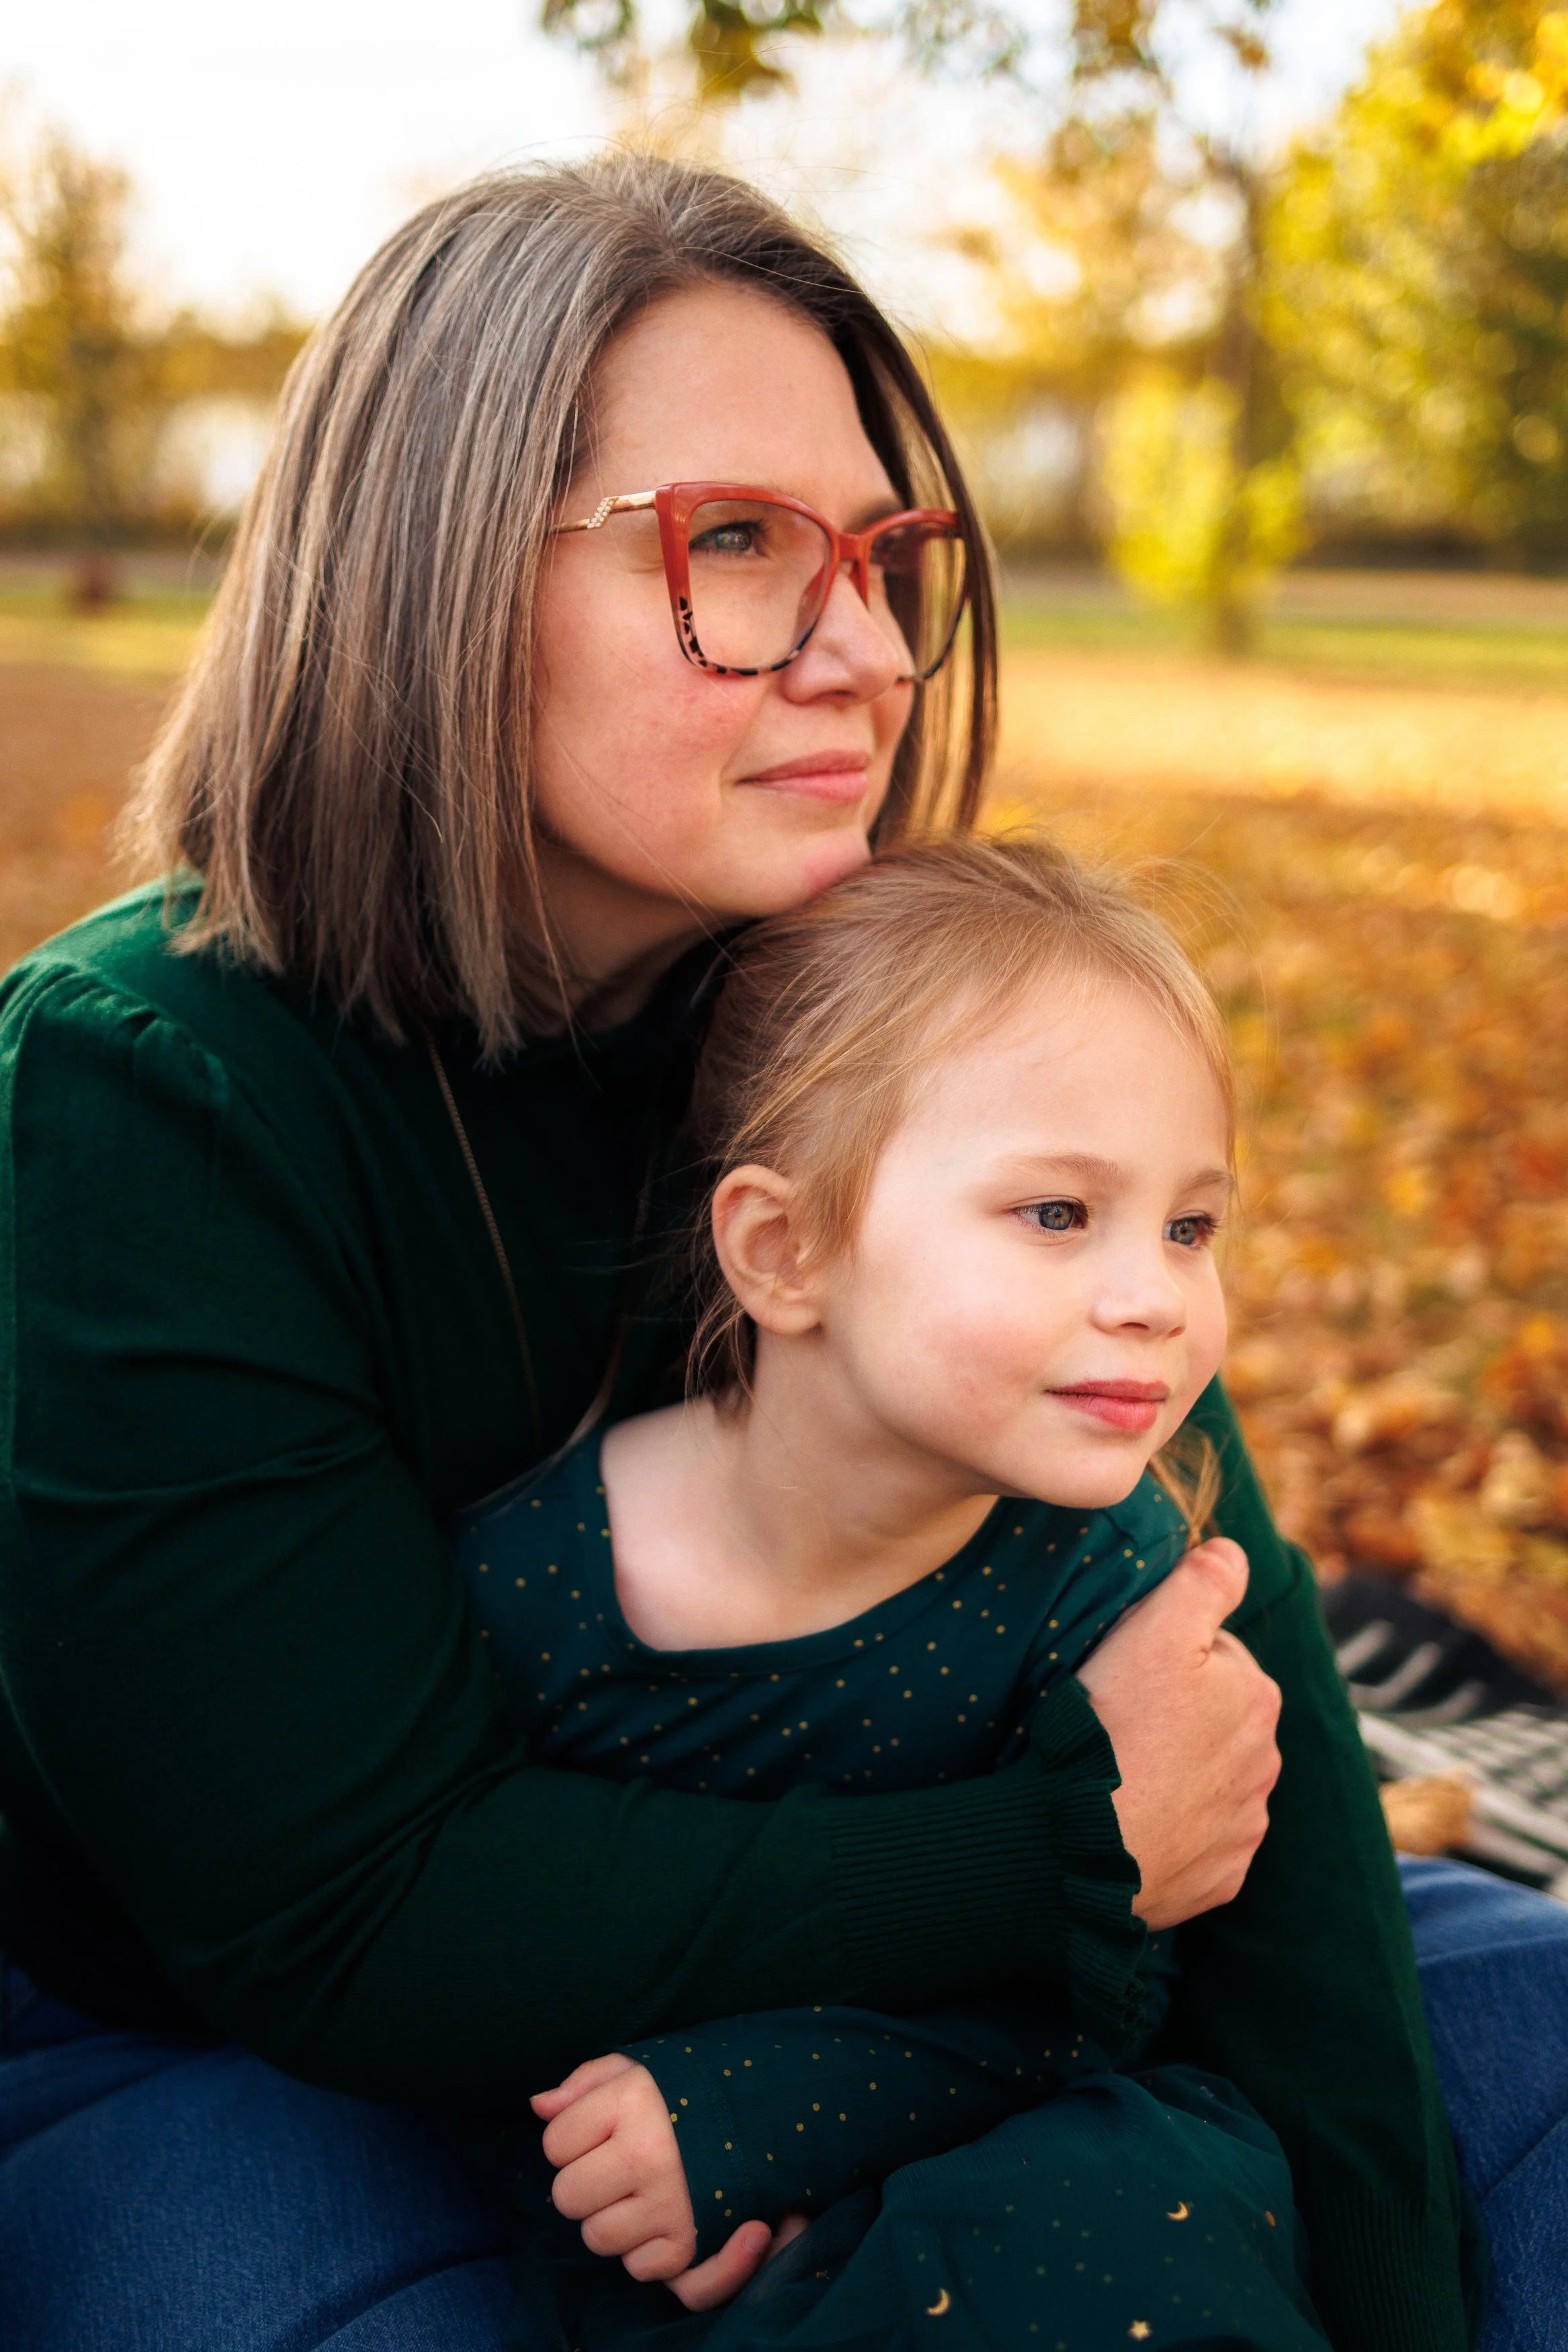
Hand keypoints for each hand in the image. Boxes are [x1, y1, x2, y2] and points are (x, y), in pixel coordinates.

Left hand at [532, 2054, 801, 2310]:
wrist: (773, 2113)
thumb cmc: (692, 2089)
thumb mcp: (642, 2066)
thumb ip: (586, 2082)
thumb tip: (539, 2106)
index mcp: (631, 2102)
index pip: (554, 2143)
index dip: (573, 2136)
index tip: (603, 2127)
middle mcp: (647, 2155)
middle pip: (567, 2198)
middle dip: (584, 2183)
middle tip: (615, 2166)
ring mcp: (670, 2202)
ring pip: (597, 2237)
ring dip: (611, 2219)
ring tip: (640, 2191)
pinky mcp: (691, 2242)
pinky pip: (638, 2267)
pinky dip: (645, 2251)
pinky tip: (662, 2219)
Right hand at [1075, 1537, 1280, 1930]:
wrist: (1082, 1839)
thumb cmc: (1115, 1725)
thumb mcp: (1155, 1629)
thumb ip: (1203, 1581)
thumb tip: (1235, 1552)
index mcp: (1257, 1697)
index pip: (1216, 1656)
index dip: (1167, 1655)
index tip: (1127, 1672)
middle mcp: (1265, 1764)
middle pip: (1218, 1720)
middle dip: (1181, 1716)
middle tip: (1119, 1720)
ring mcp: (1243, 1826)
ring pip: (1211, 1780)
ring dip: (1178, 1773)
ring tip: (1121, 1771)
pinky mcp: (1220, 1876)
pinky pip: (1200, 1841)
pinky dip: (1174, 1830)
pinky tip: (1133, 1819)